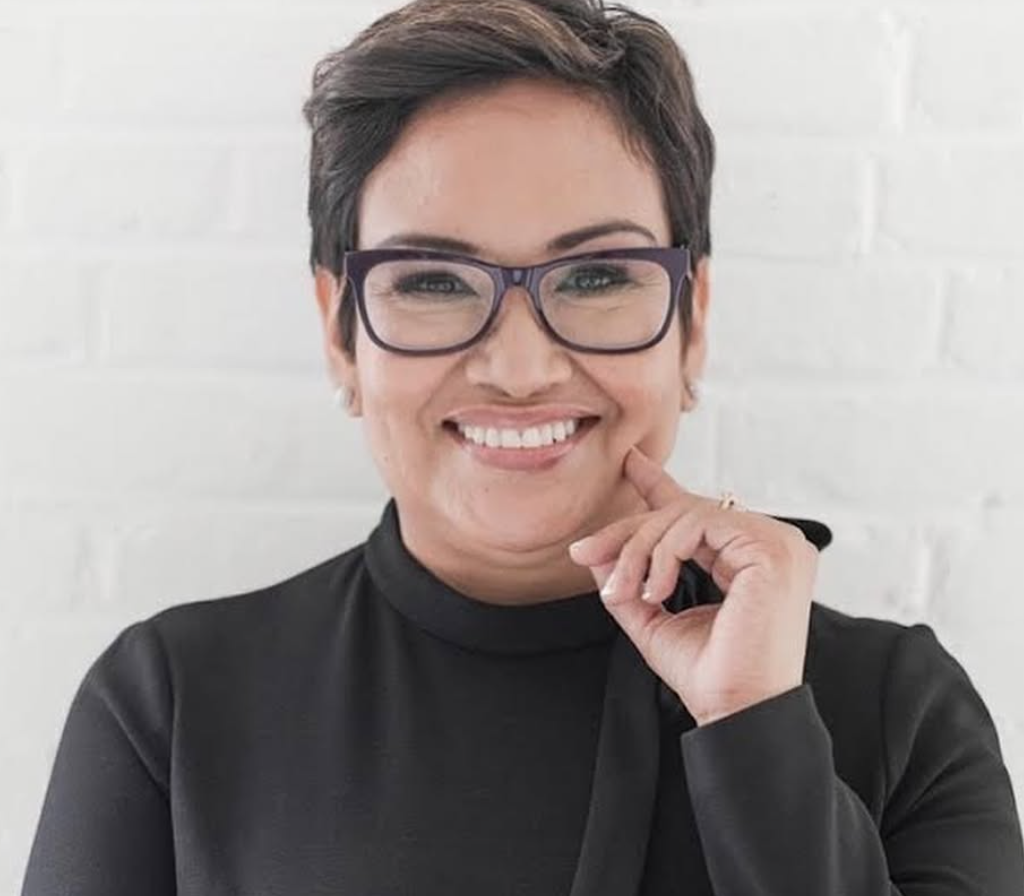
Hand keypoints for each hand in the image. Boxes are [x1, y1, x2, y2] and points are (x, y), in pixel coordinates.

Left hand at [568, 445, 819, 726]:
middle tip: (586, 554)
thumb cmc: (707, 676)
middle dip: (627, 531)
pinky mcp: (771, 549)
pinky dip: (664, 553)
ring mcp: (776, 543)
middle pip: (682, 510)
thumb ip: (630, 580)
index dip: (660, 484)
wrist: (735, 712)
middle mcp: (768, 544)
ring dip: (640, 548)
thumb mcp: (654, 619)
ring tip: (625, 591)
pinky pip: (698, 525)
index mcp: (746, 559)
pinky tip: (655, 590)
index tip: (631, 462)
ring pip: (686, 514)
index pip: (699, 512)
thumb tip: (596, 553)